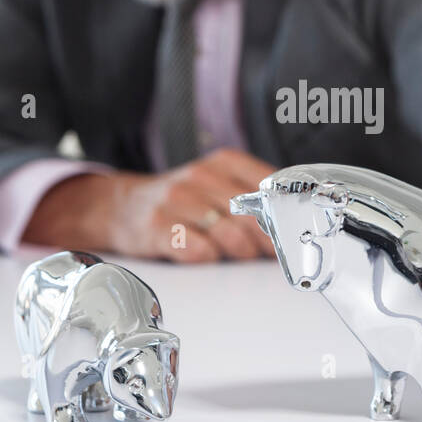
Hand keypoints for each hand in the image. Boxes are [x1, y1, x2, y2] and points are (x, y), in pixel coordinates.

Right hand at [22, 148, 277, 262]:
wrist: (122, 206)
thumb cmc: (184, 200)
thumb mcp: (220, 183)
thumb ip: (256, 196)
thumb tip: (297, 223)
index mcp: (225, 162)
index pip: (271, 187)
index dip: (289, 215)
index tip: (299, 233)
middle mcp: (202, 176)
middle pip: (255, 215)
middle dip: (271, 242)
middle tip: (277, 257)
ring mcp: (177, 200)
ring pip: (230, 235)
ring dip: (242, 254)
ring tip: (241, 257)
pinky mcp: (158, 227)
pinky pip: (198, 250)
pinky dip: (210, 259)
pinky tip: (208, 257)